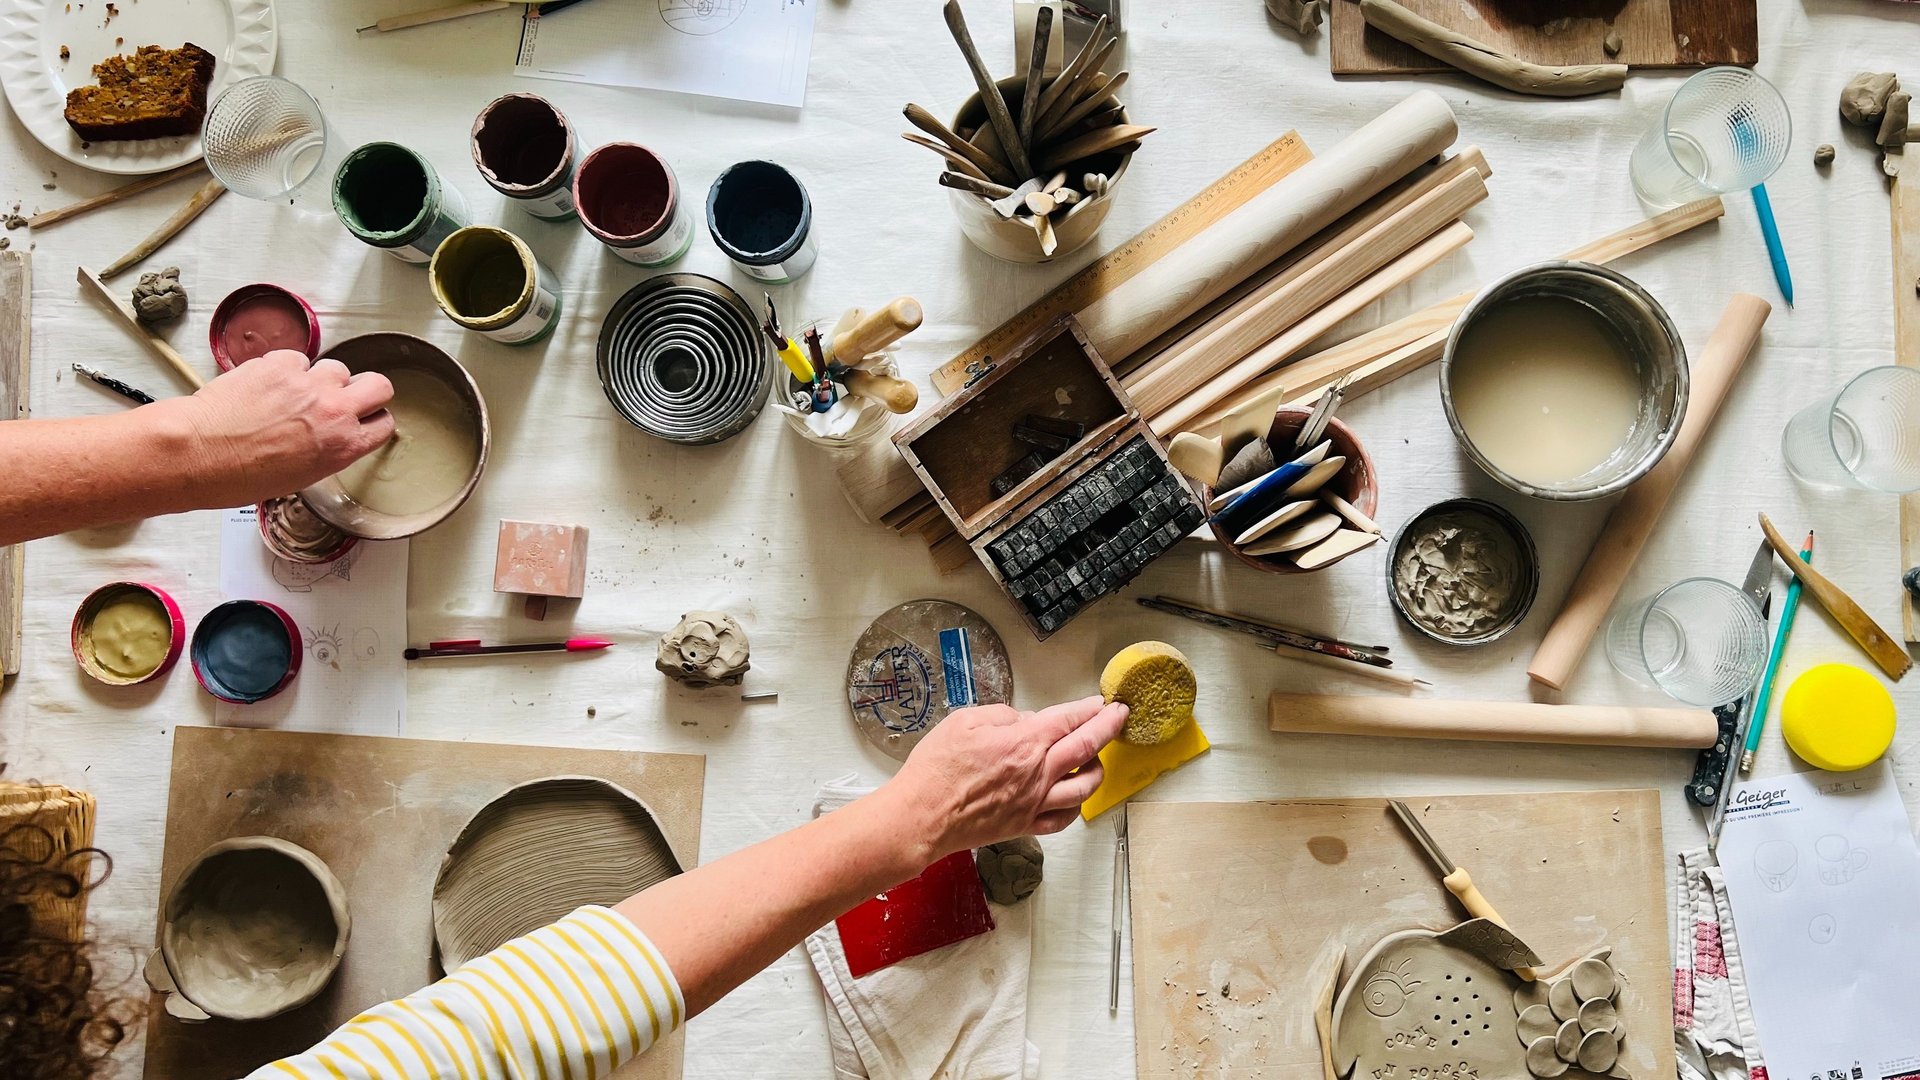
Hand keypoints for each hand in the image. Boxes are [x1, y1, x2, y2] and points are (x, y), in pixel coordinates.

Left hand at [171, 350, 394, 502]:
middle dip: (366, 390)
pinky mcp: (280, 364)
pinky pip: (297, 358)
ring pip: (336, 367)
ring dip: (321, 378)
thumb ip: (329, 449)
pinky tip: (268, 385)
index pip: (384, 423)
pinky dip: (285, 369)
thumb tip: (330, 434)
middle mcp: (334, 411)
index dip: (372, 420)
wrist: (198, 452)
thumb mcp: (302, 474)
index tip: (362, 419)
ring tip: (294, 393)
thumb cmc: (240, 474)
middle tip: (344, 397)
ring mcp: (308, 383)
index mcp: (344, 446)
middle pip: (380, 385)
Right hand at [884, 696, 1127, 858]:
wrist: (921, 816)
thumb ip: (1003, 716)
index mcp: (1023, 742)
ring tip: (1096, 758)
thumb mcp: (965, 721)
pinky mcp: (1025, 825)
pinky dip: (1075, 805)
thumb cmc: (936, 768)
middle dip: (1109, 727)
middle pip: (1087, 747)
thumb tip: (1025, 721)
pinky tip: (1073, 796)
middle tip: (1120, 715)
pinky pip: (1064, 818)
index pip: (1069, 720)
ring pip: (1085, 787)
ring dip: (1098, 768)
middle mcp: (1037, 773)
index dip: (1090, 708)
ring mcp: (1034, 803)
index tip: (1102, 702)